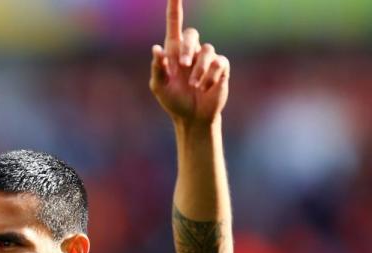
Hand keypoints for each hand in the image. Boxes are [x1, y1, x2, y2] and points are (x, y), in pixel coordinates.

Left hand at [149, 0, 229, 125]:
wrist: (192, 118)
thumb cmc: (173, 101)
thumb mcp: (159, 88)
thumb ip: (157, 69)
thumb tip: (156, 49)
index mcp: (174, 52)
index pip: (175, 23)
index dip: (175, 7)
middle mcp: (191, 51)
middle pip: (192, 34)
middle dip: (187, 47)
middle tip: (182, 65)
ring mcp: (207, 59)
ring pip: (207, 50)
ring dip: (199, 69)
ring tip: (194, 85)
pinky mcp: (221, 68)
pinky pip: (218, 63)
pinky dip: (210, 77)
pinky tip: (205, 88)